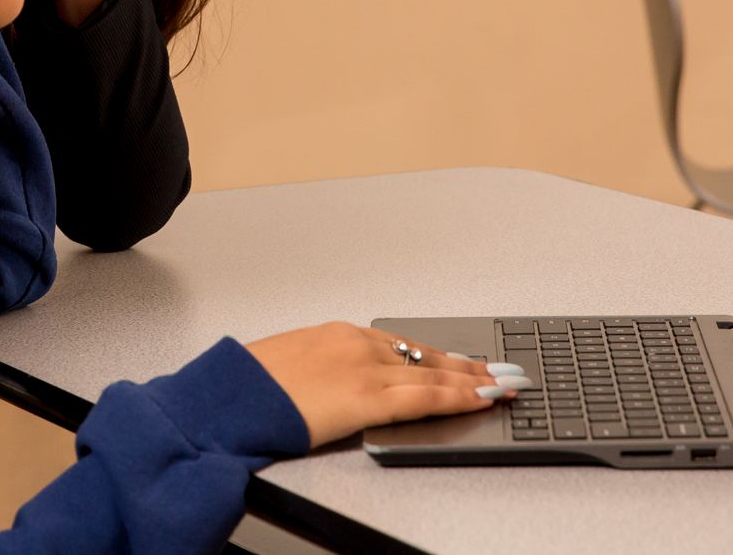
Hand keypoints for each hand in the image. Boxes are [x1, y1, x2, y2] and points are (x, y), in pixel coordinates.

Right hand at [244, 322, 520, 447]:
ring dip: (474, 381)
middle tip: (500, 371)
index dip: (437, 356)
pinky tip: (479, 399)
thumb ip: (321, 370)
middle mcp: (357, 344)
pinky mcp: (367, 398)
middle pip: (425, 355)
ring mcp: (364, 369)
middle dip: (467, 366)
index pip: (401, 346)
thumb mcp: (288, 365)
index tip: (461, 362)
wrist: (230, 398)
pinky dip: (458, 397)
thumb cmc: (248, 386)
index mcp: (337, 334)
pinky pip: (424, 398)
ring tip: (502, 387)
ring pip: (433, 374)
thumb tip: (333, 385)